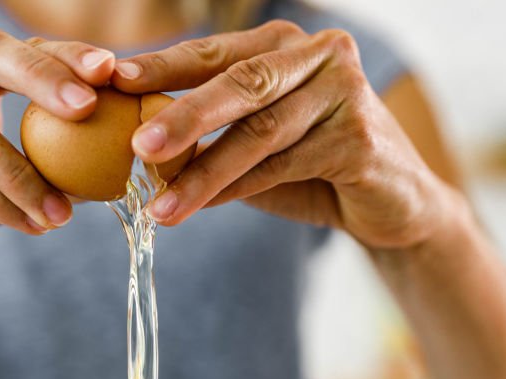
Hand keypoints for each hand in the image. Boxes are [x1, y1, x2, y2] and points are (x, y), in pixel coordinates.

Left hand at [113, 20, 454, 249]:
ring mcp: (345, 93)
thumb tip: (138, 149)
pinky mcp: (360, 138)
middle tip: (137, 146)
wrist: (392, 203)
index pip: (215, 53)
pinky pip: (285, 165)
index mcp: (285, 44)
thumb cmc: (314, 166)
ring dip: (204, 172)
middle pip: (240, 83)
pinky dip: (239, 189)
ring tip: (161, 205)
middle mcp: (320, 55)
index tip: (113, 82)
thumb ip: (211, 136)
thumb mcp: (256, 144)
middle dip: (182, 115)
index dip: (163, 67)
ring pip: (260, 132)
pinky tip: (203, 207)